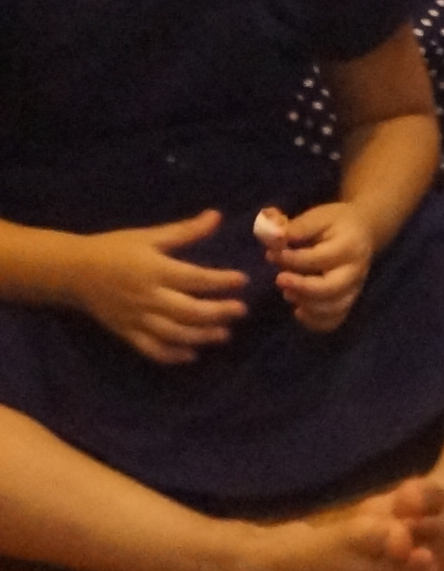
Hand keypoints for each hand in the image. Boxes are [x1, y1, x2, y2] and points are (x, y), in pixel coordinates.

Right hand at [70, 212, 248, 362]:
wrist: (73, 272)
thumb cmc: (114, 249)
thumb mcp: (149, 236)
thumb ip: (185, 231)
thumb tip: (217, 216)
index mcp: (154, 270)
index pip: (194, 278)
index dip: (220, 281)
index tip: (242, 280)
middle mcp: (147, 297)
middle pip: (187, 310)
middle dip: (217, 313)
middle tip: (241, 310)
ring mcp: (135, 319)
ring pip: (173, 334)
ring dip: (201, 336)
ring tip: (224, 334)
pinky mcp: (125, 333)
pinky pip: (150, 349)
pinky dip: (172, 355)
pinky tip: (191, 354)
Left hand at [265, 199, 380, 332]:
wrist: (363, 231)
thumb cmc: (335, 224)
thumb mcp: (317, 217)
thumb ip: (295, 227)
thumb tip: (273, 237)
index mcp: (349, 245)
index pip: (318, 258)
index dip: (291, 259)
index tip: (271, 253)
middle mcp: (356, 270)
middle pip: (330, 288)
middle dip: (301, 287)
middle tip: (279, 279)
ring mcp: (355, 288)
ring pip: (332, 308)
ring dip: (305, 304)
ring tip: (288, 293)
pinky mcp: (350, 301)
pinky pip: (334, 321)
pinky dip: (314, 321)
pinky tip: (299, 310)